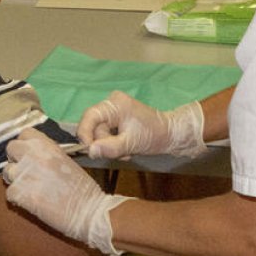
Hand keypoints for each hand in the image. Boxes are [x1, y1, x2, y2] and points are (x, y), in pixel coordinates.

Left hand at [3, 129, 127, 255]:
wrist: (89, 211)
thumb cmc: (82, 188)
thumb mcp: (66, 160)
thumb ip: (48, 154)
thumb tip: (33, 154)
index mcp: (47, 145)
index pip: (24, 134)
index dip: (25, 145)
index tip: (30, 155)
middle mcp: (33, 155)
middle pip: (11, 149)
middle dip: (16, 160)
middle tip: (26, 173)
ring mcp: (25, 174)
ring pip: (7, 172)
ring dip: (16, 180)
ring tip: (30, 190)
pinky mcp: (20, 194)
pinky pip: (9, 193)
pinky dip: (17, 199)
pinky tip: (31, 202)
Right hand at [77, 90, 206, 158]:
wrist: (170, 134)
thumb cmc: (154, 136)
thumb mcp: (131, 144)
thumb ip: (110, 147)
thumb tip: (90, 150)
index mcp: (115, 104)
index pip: (90, 116)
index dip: (85, 134)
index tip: (88, 150)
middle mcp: (112, 103)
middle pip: (94, 126)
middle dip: (103, 142)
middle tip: (118, 153)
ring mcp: (114, 110)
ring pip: (99, 131)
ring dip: (109, 145)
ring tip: (125, 151)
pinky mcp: (117, 118)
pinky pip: (106, 132)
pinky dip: (113, 142)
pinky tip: (125, 146)